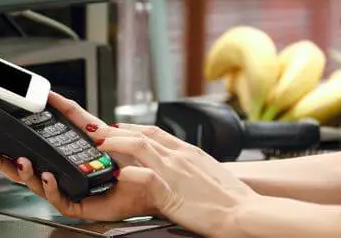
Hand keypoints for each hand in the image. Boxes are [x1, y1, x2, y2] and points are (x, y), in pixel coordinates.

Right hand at [0, 93, 161, 220]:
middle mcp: (69, 167)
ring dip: (23, 172)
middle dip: (3, 157)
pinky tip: (46, 176)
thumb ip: (89, 121)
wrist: (161, 187)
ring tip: (19, 162)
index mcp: (77, 147)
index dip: (28, 121)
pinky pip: (59, 200)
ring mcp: (72, 186)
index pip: (48, 129)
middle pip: (29, 161)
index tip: (7, 112)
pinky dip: (50, 188)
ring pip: (37, 182)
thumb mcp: (116, 134)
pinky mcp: (81, 204)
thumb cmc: (144, 163)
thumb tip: (67, 107)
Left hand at [97, 128, 258, 235]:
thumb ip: (188, 165)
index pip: (153, 131)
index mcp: (187, 151)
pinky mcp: (173, 191)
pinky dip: (130, 174)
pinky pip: (146, 177)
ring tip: (98, 145)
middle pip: (141, 134)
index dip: (130, 128)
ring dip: (115, 144)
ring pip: (139, 147)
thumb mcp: (207, 172)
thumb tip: (177, 168)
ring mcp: (175, 171)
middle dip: (114, 131)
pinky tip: (118, 174)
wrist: (247, 212)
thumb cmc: (231, 198)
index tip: (115, 128)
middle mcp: (179, 156)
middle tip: (94, 132)